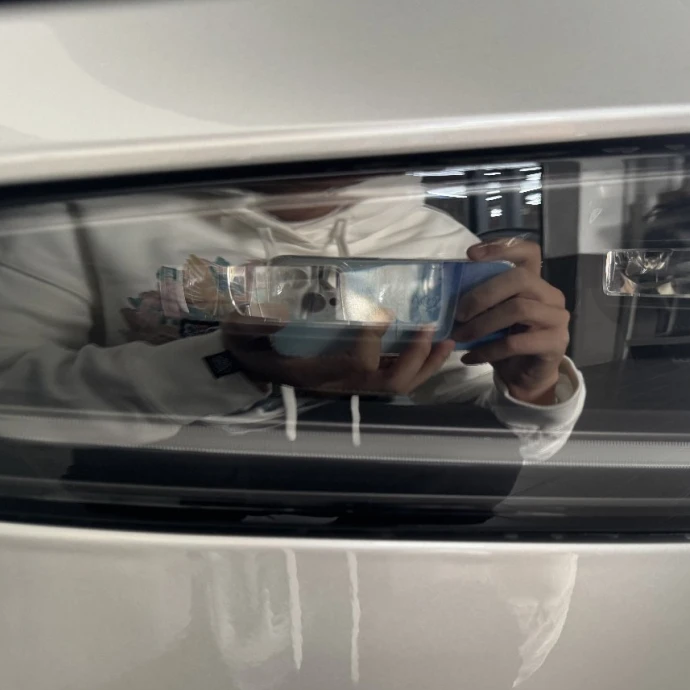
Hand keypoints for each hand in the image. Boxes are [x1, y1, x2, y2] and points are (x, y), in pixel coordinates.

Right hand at [221, 316, 453, 395]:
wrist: (250, 367)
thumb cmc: (252, 346)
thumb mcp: (244, 330)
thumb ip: (255, 319)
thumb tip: (273, 304)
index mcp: (317, 372)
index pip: (355, 362)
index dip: (372, 339)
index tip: (383, 314)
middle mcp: (341, 383)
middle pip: (390, 380)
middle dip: (413, 357)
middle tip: (429, 329)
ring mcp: (353, 385)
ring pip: (400, 384)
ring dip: (425, 365)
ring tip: (445, 341)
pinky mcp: (360, 380)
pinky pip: (397, 379)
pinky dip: (419, 366)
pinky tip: (432, 347)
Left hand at [453, 238, 569, 404]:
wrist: (526, 377)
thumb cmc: (507, 341)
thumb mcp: (493, 316)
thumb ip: (483, 300)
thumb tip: (447, 293)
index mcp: (536, 281)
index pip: (528, 251)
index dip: (502, 247)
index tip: (470, 255)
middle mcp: (551, 295)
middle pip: (520, 279)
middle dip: (484, 294)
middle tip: (458, 313)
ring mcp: (557, 318)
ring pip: (518, 309)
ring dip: (483, 324)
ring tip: (461, 336)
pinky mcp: (554, 343)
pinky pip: (516, 343)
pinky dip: (488, 350)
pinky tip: (470, 357)